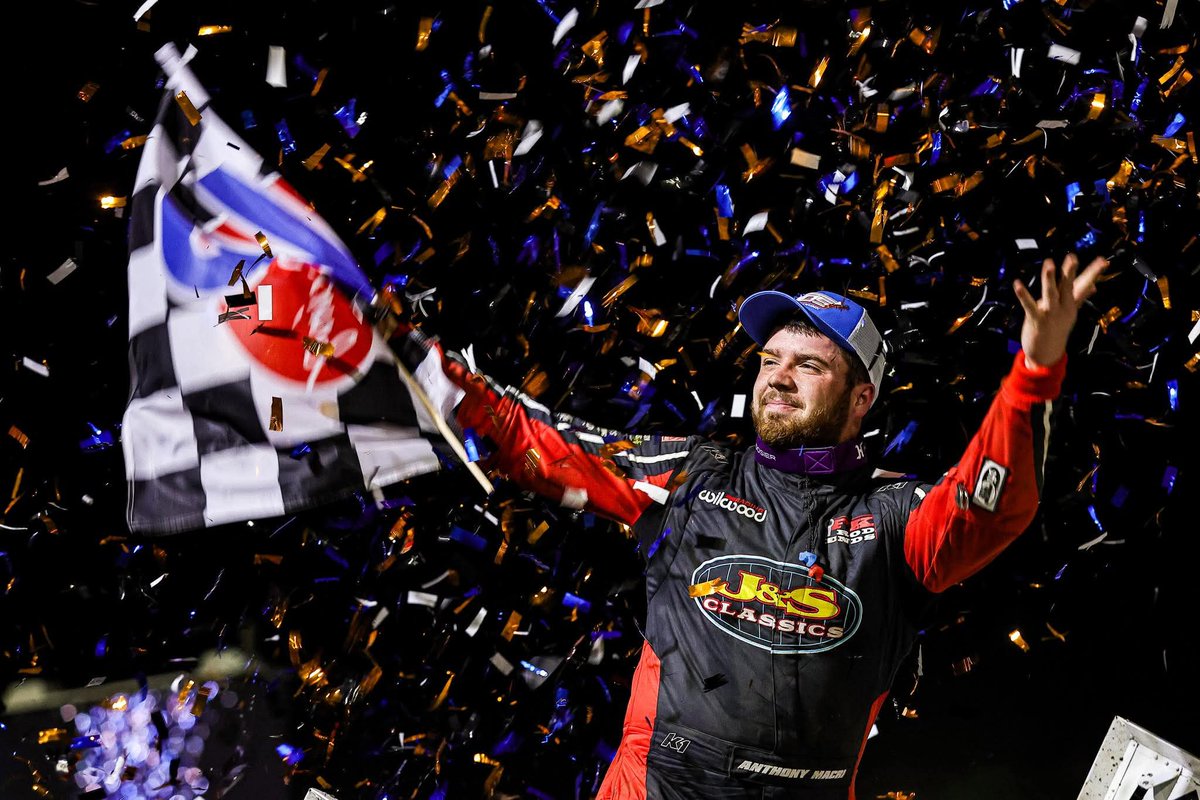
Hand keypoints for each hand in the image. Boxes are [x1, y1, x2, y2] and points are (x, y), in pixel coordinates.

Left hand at [1013, 253, 1107, 368]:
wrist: (1047, 353)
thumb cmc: (1057, 329)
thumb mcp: (1071, 312)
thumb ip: (1081, 296)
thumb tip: (1094, 286)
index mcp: (1071, 304)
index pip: (1084, 284)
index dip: (1093, 273)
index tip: (1103, 260)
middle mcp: (1063, 307)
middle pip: (1067, 286)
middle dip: (1070, 272)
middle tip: (1072, 257)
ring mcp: (1050, 313)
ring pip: (1051, 293)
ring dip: (1049, 279)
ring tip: (1049, 264)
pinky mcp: (1036, 319)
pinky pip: (1029, 305)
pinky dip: (1023, 295)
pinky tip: (1017, 284)